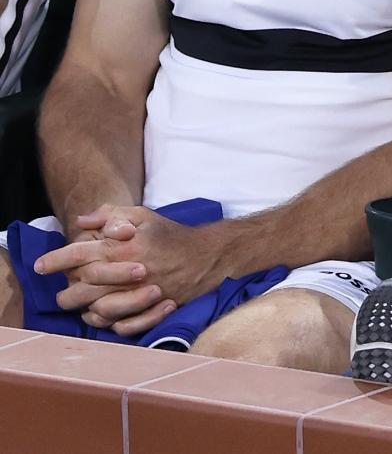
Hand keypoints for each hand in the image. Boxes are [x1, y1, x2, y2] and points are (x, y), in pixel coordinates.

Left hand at [37, 205, 219, 335]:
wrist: (205, 257)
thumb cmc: (170, 235)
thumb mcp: (144, 215)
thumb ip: (112, 214)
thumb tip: (83, 220)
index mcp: (124, 246)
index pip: (80, 253)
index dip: (56, 260)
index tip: (39, 265)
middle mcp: (127, 272)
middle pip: (81, 288)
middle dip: (64, 292)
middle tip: (58, 293)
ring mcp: (137, 294)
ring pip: (96, 310)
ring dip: (82, 309)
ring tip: (76, 306)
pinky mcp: (148, 311)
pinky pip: (117, 325)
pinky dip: (105, 323)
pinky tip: (99, 316)